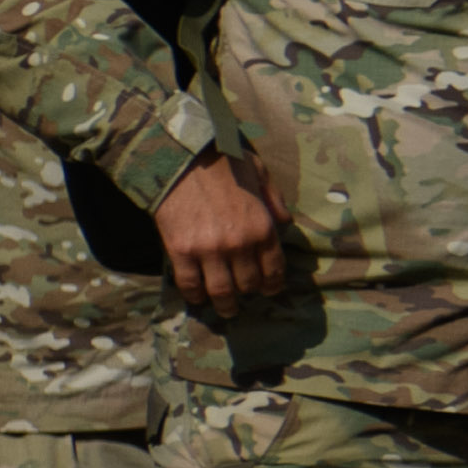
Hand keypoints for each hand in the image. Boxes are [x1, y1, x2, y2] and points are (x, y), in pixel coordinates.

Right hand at [155, 153, 295, 316]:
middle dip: (248, 293)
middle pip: (248, 283)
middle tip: (244, 297)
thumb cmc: (223, 162)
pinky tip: (197, 298)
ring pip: (221, 290)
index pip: (274, 269)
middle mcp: (239, 243)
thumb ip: (275, 200)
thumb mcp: (260, 174)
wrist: (181, 157)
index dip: (272, 284)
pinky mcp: (181, 250)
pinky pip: (189, 283)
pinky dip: (195, 295)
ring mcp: (209, 249)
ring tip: (226, 310)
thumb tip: (286, 221)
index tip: (269, 290)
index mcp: (263, 227)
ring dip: (225, 305)